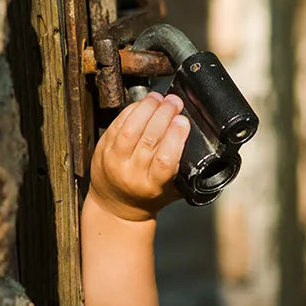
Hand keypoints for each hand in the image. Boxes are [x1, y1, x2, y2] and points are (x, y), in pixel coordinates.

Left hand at [88, 92, 190, 220]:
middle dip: (164, 115)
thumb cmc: (148, 197)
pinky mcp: (104, 149)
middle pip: (149, 139)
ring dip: (147, 109)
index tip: (184, 121)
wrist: (116, 207)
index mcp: (153, 186)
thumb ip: (185, 169)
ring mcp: (115, 161)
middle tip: (175, 103)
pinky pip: (118, 124)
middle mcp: (132, 174)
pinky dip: (132, 110)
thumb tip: (202, 140)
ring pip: (131, 128)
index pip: (165, 160)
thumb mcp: (172, 190)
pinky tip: (144, 104)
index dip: (175, 137)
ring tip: (159, 99)